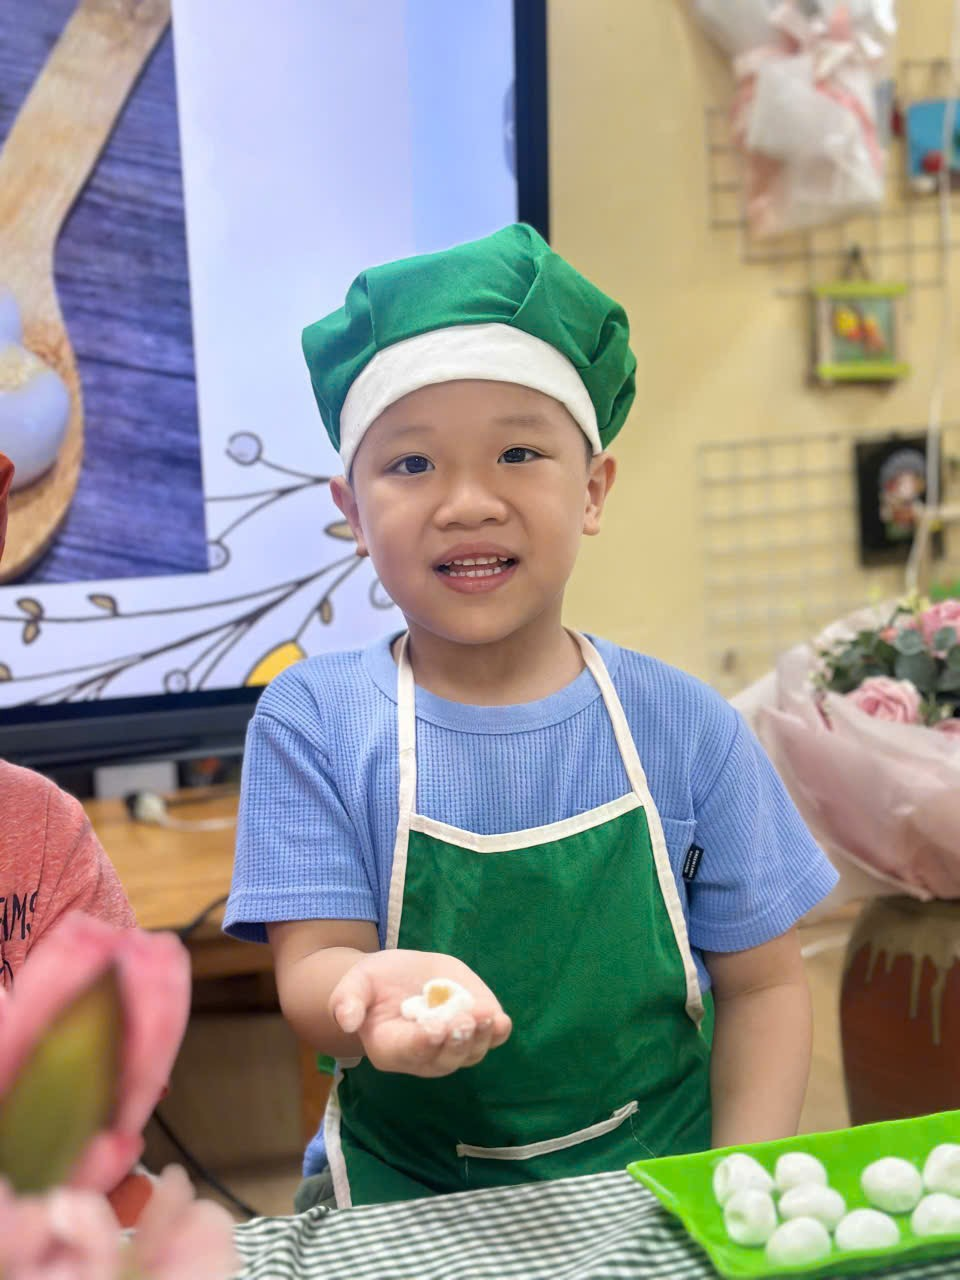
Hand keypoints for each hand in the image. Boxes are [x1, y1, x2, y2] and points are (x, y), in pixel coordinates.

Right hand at [329, 950, 511, 1077]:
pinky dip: (497, 1033)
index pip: (409, 1052)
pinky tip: (501, 1020)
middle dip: (456, 1041)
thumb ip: (347, 1000)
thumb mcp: (354, 984)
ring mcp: (451, 1046)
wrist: (400, 977)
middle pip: (444, 1059)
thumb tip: (347, 1020)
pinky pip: (489, 1040)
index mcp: (390, 1048)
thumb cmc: (374, 984)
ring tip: (486, 1015)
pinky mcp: (472, 1029)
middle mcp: (424, 1056)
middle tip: (463, 1020)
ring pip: (469, 1052)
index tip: (435, 1027)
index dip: (423, 1042)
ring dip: (480, 1037)